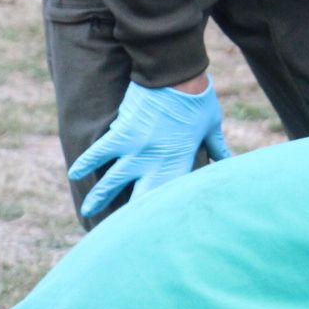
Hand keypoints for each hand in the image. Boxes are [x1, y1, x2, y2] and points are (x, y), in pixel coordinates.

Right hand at [69, 77, 230, 217]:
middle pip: (140, 198)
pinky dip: (87, 162)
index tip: (155, 233)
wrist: (176, 75)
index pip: (170, 198)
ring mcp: (135, 148)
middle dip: (129, 218)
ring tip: (88, 211)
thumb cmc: (199, 100)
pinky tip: (75, 174)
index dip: (161, 216)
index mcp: (179, 164)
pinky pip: (100, 151)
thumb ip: (219, 149)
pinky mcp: (121, 132)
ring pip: (113, 180)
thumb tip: (233, 163)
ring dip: (99, 196)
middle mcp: (155, 162)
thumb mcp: (213, 127)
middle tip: (118, 234)